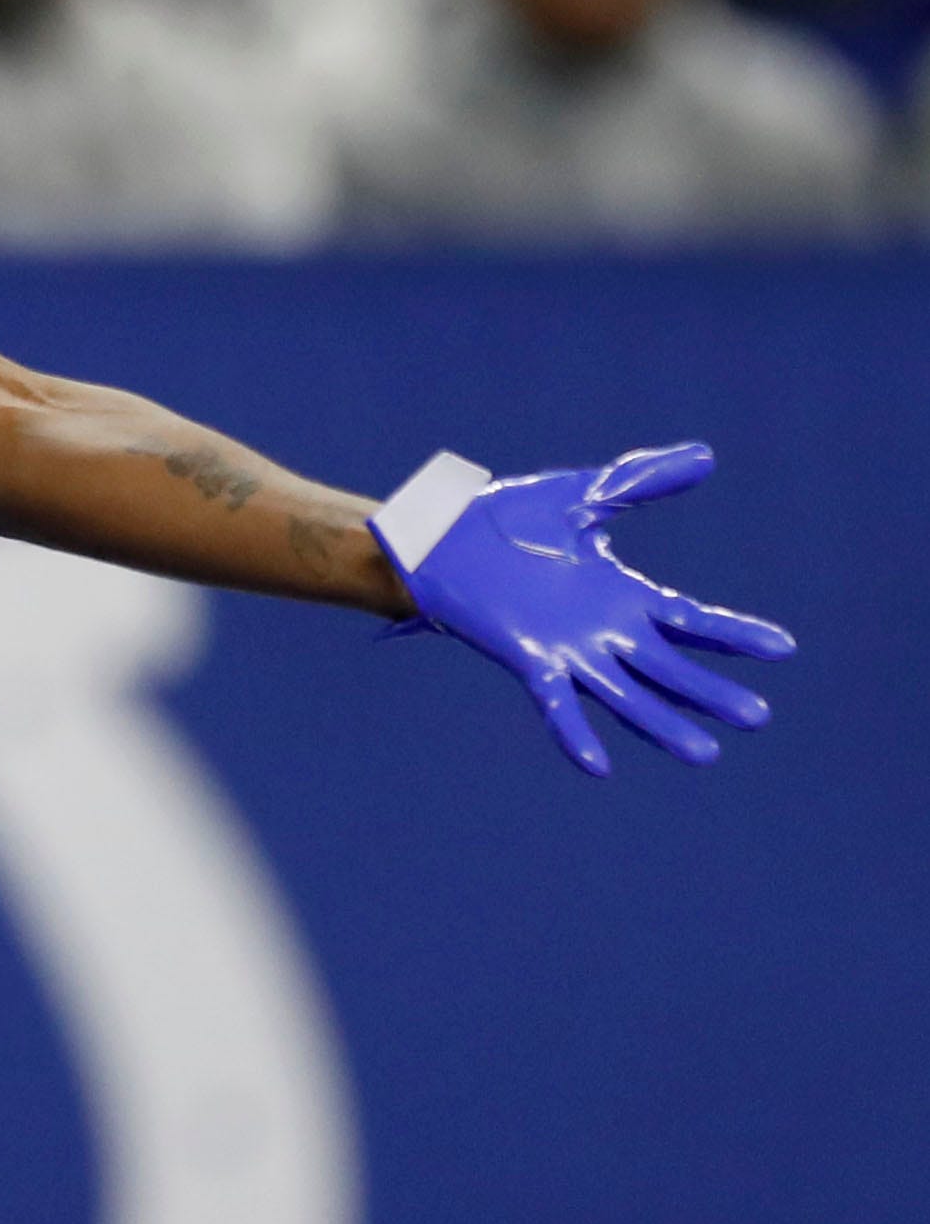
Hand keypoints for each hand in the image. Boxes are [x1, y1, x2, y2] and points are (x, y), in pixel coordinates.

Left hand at [369, 443, 796, 775]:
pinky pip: (556, 703)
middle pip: (670, 668)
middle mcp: (603, 631)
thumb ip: (641, 480)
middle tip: (757, 717)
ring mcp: (568, 649)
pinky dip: (574, 733)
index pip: (690, 620)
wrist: (440, 534)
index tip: (783, 648)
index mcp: (621, 595)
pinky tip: (598, 766)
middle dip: (711, 693)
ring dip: (662, 725)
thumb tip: (706, 457)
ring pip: (626, 696)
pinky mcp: (528, 658)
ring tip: (705, 754)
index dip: (734, 634)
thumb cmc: (508, 517)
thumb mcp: (583, 494)